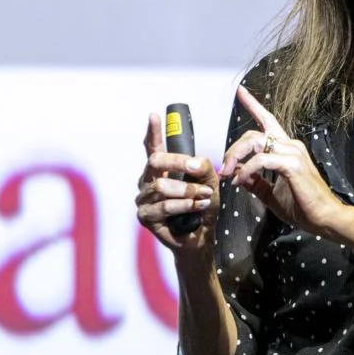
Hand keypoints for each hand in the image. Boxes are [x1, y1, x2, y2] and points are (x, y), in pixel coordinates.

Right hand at [134, 112, 219, 253]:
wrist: (200, 239)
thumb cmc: (202, 209)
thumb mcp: (209, 184)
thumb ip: (204, 168)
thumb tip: (195, 162)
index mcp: (161, 170)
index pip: (153, 147)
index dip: (153, 131)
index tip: (154, 115)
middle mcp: (148, 182)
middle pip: (155, 161)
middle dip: (178, 163)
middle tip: (197, 168)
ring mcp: (144, 199)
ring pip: (161, 186)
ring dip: (187, 191)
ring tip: (204, 196)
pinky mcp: (145, 217)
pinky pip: (163, 206)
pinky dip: (184, 206)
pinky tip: (197, 207)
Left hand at [220, 86, 344, 236]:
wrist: (325, 219)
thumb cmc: (302, 206)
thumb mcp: (271, 193)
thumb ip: (255, 181)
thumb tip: (237, 173)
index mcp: (286, 148)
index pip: (267, 120)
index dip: (253, 104)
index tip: (240, 91)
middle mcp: (290, 145)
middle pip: (253, 134)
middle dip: (233, 149)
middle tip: (223, 169)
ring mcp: (293, 153)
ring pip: (255, 142)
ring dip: (236, 157)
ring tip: (228, 174)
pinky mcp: (292, 164)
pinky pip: (261, 160)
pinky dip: (247, 170)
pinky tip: (240, 181)